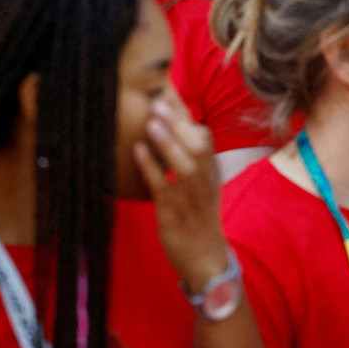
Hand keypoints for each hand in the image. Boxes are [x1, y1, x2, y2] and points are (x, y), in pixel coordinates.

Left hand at [133, 95, 229, 289]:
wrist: (206, 260)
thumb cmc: (199, 218)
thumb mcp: (201, 185)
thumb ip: (189, 157)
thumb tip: (171, 126)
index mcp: (210, 171)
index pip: (202, 135)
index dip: (186, 112)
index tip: (169, 87)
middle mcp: (204, 181)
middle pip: (198, 145)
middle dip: (179, 122)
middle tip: (160, 99)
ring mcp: (190, 197)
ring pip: (184, 164)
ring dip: (168, 141)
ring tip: (152, 121)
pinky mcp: (174, 213)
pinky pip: (163, 187)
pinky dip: (151, 168)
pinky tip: (138, 151)